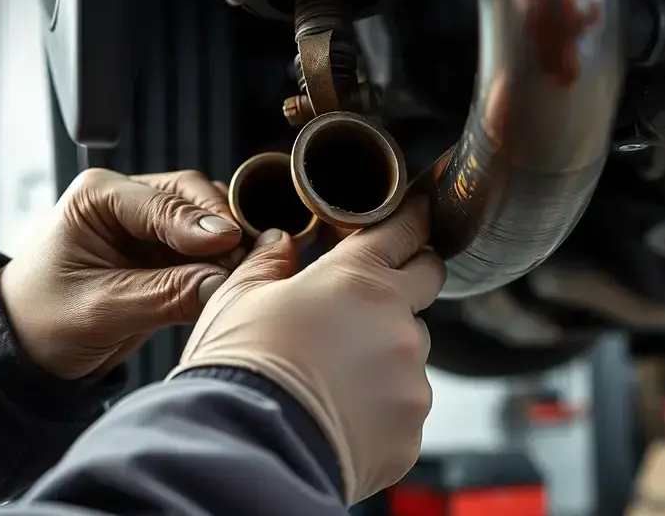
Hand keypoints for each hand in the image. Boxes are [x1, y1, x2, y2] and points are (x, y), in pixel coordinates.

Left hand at [0, 168, 243, 380]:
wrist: (27, 350)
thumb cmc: (42, 321)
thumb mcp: (101, 310)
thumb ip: (165, 295)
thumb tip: (222, 283)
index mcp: (98, 196)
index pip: (163, 201)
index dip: (201, 224)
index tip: (231, 244)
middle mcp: (128, 200)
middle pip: (194, 198)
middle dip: (220, 230)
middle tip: (242, 263)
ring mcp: (151, 225)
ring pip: (208, 222)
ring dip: (227, 247)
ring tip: (240, 276)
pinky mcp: (167, 252)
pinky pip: (208, 251)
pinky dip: (223, 265)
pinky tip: (231, 284)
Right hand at [170, 197, 445, 503]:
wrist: (245, 450)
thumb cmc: (238, 369)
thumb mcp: (238, 299)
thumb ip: (267, 262)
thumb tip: (279, 243)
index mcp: (358, 279)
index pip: (403, 231)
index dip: (412, 219)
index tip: (418, 214)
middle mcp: (397, 323)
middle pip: (427, 281)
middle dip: (410, 276)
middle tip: (374, 292)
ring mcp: (410, 379)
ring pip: (411, 349)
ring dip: (386, 351)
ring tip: (334, 376)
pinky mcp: (410, 429)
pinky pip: (404, 405)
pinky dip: (381, 405)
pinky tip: (339, 415)